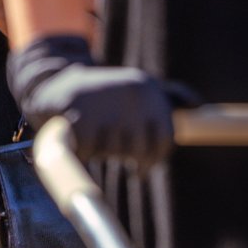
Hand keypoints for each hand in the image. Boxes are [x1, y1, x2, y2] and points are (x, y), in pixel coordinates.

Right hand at [9, 34, 193, 165]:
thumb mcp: (135, 86)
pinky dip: (82, 152)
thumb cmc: (100, 92)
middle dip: (129, 160)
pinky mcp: (77, 112)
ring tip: (94, 138)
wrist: (50, 79)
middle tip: (121, 160)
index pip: (164, 137)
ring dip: (102, 152)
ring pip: (113, 150)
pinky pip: (88, 150)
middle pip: (139, 148)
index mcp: (147, 88)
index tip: (143, 168)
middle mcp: (130, 92)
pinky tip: (78, 142)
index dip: (155, 159)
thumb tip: (198, 104)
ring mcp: (104, 101)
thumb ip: (169, 94)